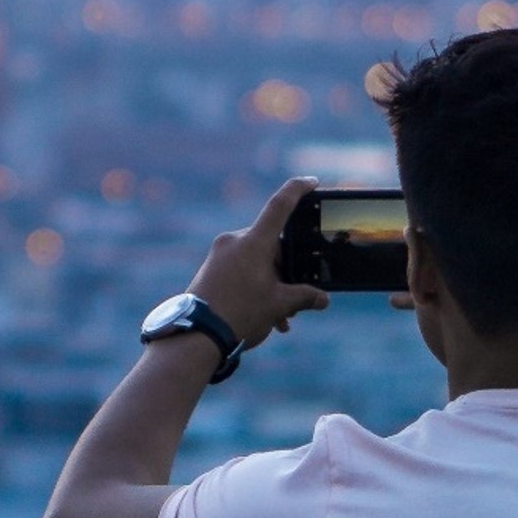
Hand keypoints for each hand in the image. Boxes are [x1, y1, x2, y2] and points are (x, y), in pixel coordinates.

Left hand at [186, 177, 332, 350]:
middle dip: (288, 270)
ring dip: (273, 284)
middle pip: (272, 244)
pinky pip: (242, 269)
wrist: (195, 336)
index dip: (298, 189)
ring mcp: (221, 254)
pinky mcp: (212, 268)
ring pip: (258, 261)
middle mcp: (235, 241)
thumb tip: (322, 299)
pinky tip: (266, 317)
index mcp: (254, 241)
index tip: (311, 182)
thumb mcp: (279, 305)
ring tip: (281, 317)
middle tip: (298, 296)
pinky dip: (256, 287)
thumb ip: (305, 297)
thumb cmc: (239, 315)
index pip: (280, 204)